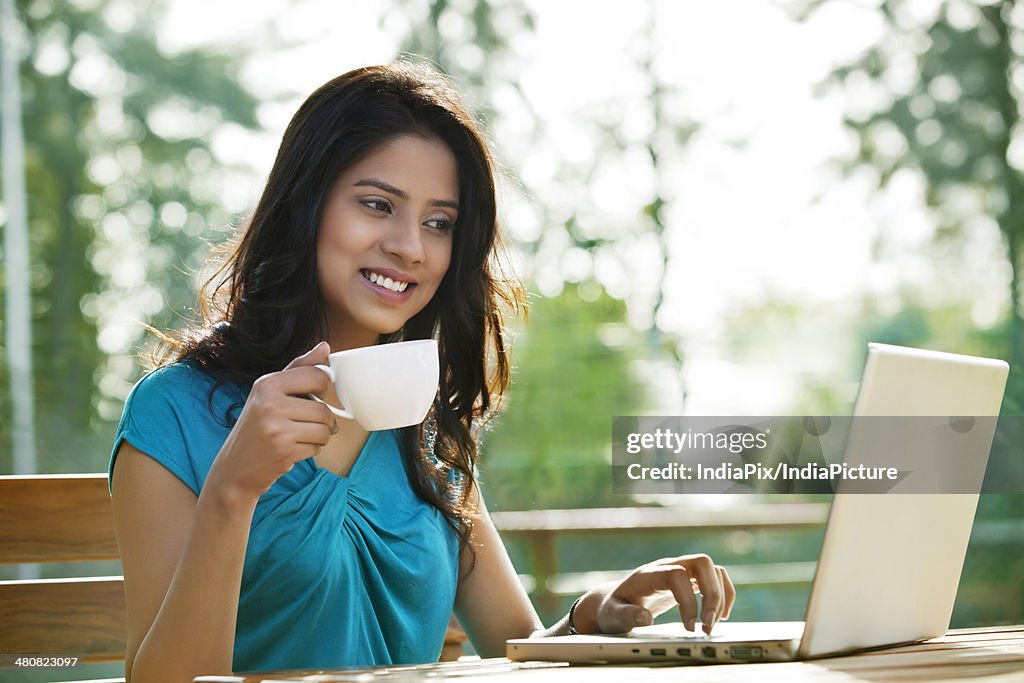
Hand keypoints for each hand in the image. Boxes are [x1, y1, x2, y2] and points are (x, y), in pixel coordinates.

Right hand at [204, 342, 338, 505]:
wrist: (234, 469)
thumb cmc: (257, 427)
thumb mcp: (271, 393)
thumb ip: (299, 369)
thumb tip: (325, 347)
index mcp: (267, 383)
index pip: (317, 375)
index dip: (323, 387)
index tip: (316, 395)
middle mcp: (269, 403)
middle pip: (324, 408)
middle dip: (325, 418)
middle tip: (313, 422)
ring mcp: (276, 428)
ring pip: (324, 429)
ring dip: (321, 436)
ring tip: (302, 436)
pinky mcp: (283, 451)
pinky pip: (317, 447)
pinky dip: (312, 450)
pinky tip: (295, 449)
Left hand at [572, 554, 734, 635]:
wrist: (616, 601)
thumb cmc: (614, 609)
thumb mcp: (612, 615)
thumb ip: (626, 616)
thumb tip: (645, 617)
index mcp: (648, 573)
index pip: (677, 574)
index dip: (688, 600)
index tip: (689, 627)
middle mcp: (667, 566)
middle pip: (702, 563)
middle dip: (712, 595)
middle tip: (707, 625)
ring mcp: (680, 570)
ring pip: (713, 569)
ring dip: (721, 596)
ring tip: (712, 624)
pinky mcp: (689, 580)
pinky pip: (716, 578)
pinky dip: (725, 595)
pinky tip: (721, 616)